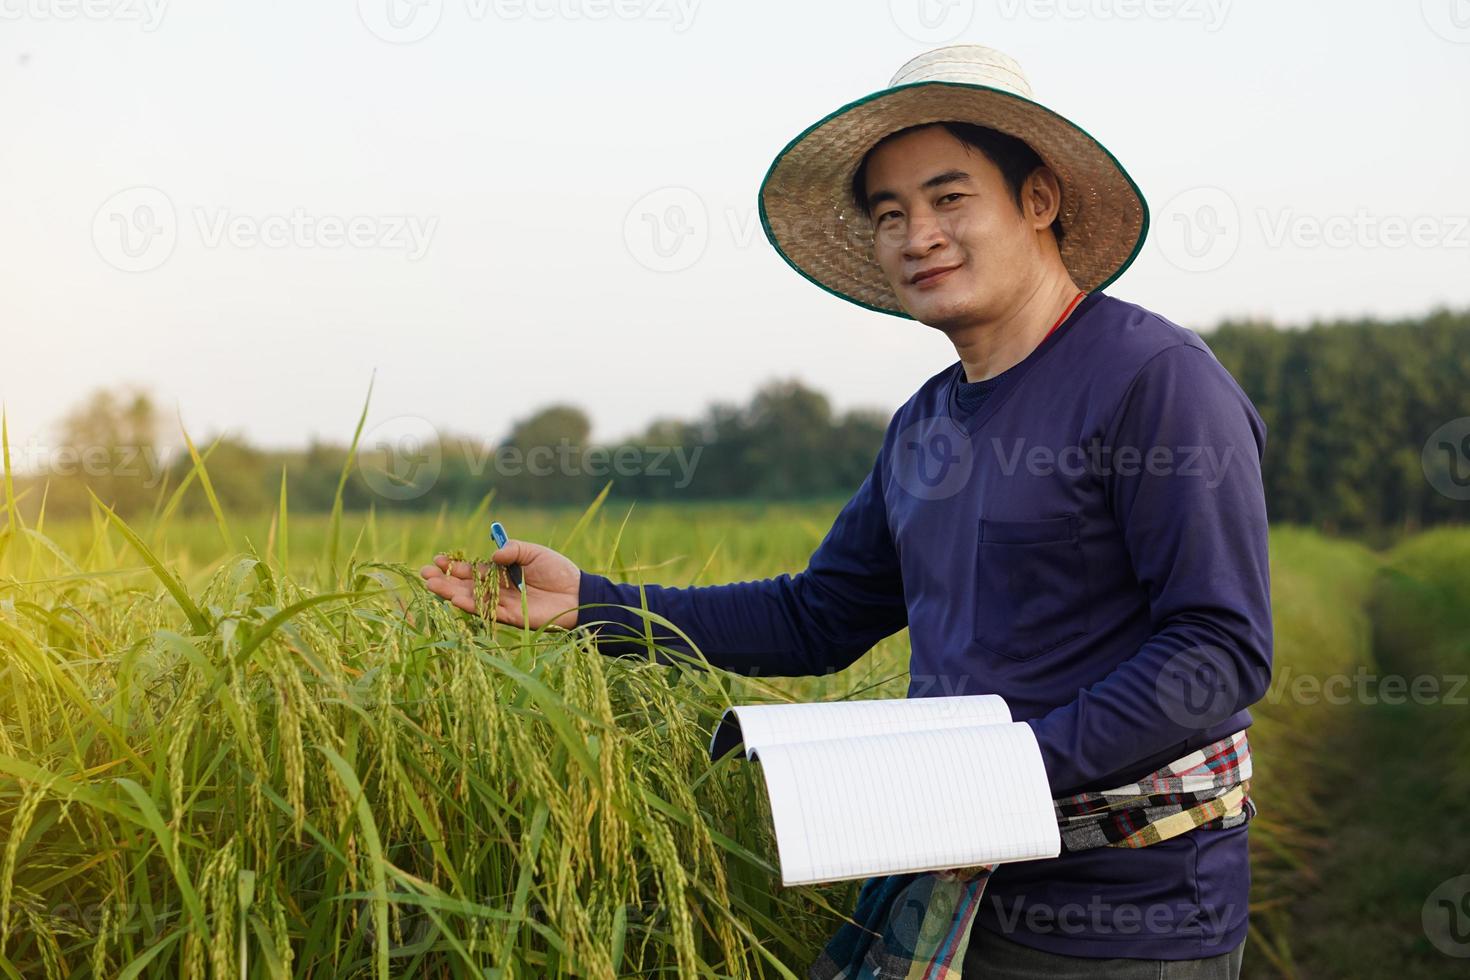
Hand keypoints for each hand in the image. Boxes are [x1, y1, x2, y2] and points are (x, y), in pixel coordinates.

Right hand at [420, 539, 580, 628]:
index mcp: (500, 572)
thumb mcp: (534, 552)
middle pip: (466, 585)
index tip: (438, 560)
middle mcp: (497, 589)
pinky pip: (488, 612)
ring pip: (472, 600)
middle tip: (424, 574)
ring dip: (452, 594)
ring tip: (432, 586)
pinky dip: (472, 607)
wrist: (576, 593)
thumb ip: (513, 550)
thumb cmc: (557, 570)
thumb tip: (493, 554)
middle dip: (445, 580)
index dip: (454, 565)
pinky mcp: (511, 617)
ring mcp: (502, 604)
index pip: (472, 569)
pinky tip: (456, 600)